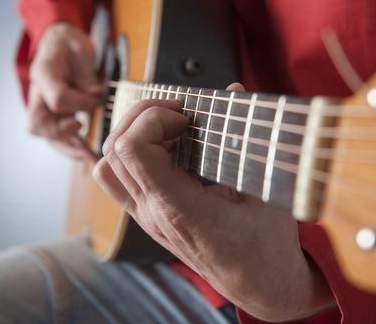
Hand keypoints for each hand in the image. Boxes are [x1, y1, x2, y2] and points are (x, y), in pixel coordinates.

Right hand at [28, 22, 103, 159]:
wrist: (58, 41)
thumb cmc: (69, 43)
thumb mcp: (80, 48)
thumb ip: (87, 73)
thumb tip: (96, 95)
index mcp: (43, 72)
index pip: (57, 98)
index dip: (80, 103)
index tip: (97, 97)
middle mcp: (38, 93)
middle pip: (40, 124)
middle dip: (64, 135)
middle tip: (86, 140)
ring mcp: (42, 107)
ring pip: (46, 136)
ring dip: (68, 148)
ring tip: (90, 157)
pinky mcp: (51, 116)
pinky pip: (55, 137)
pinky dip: (70, 147)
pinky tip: (86, 154)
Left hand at [93, 84, 334, 321]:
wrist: (257, 284)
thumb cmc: (265, 245)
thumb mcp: (268, 191)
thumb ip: (245, 139)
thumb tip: (232, 91)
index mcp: (181, 208)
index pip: (133, 150)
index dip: (153, 119)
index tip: (185, 117)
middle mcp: (153, 213)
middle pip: (115, 150)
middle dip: (142, 116)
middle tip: (177, 113)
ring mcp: (146, 217)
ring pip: (107, 165)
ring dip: (130, 135)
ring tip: (165, 129)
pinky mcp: (147, 216)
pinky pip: (117, 180)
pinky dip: (129, 155)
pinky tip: (163, 149)